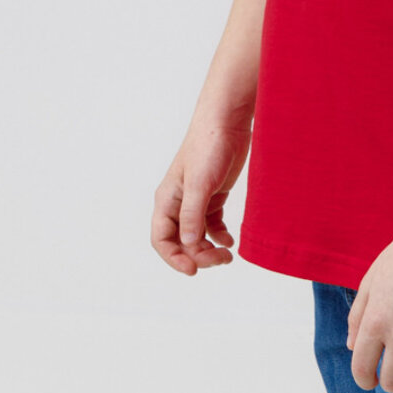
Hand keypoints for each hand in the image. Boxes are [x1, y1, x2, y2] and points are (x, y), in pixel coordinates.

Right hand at [150, 119, 251, 274]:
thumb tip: (188, 244)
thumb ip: (192, 214)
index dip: (174, 259)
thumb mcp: (200, 183)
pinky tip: (230, 241)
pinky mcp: (213, 195)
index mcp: (167, 200)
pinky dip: (220, 236)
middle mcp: (178, 203)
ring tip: (228, 255)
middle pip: (182, 242)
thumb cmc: (208, 146)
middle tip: (221, 260)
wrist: (227, 121)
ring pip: (197, 235)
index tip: (193, 270)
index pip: (162, 240)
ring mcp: (196, 200)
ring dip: (209, 249)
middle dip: (198, 255)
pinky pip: (212, 224)